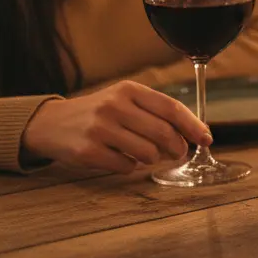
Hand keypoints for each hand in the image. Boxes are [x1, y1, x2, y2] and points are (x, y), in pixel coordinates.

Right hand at [21, 81, 211, 173]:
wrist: (51, 123)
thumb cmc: (99, 113)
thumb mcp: (124, 100)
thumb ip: (155, 112)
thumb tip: (193, 133)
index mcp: (129, 90)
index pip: (171, 108)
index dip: (193, 126)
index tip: (207, 139)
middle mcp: (114, 106)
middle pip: (163, 133)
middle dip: (177, 148)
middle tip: (178, 153)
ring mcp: (100, 129)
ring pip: (148, 153)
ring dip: (152, 158)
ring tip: (143, 153)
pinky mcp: (88, 151)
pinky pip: (126, 166)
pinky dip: (130, 167)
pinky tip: (120, 158)